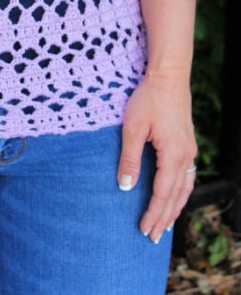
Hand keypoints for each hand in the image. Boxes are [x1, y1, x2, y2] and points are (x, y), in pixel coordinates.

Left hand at [117, 74, 196, 243]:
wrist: (169, 76)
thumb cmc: (148, 98)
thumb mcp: (133, 128)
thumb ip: (129, 159)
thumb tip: (125, 187)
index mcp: (173, 154)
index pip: (163, 193)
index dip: (153, 213)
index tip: (144, 230)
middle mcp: (186, 156)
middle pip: (176, 196)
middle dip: (165, 218)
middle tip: (154, 238)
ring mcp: (189, 150)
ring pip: (185, 188)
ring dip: (174, 208)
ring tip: (165, 226)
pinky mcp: (187, 143)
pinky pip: (187, 176)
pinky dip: (180, 193)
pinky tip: (174, 198)